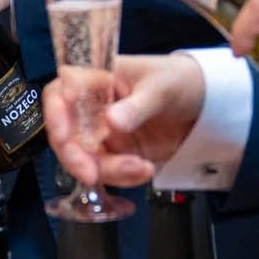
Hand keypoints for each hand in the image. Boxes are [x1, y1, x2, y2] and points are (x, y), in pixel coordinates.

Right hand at [43, 56, 205, 186]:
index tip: (64, 136)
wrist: (204, 105)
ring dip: (110, 172)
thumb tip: (112, 122)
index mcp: (94, 80)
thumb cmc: (177, 81)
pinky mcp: (117, 155)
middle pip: (66, 136)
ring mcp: (102, 134)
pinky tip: (147, 169)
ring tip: (142, 168)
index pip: (59, 93)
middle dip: (76, 158)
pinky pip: (109, 173)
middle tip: (92, 174)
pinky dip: (125, 178)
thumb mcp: (161, 88)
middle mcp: (91, 109)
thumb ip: (137, 106)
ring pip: (87, 160)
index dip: (54, 115)